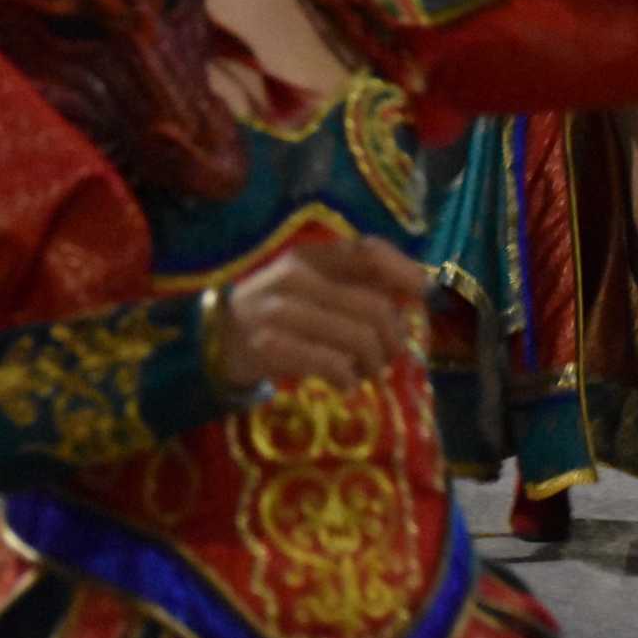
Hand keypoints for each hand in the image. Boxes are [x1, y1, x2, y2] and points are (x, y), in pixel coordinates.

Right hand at [222, 237, 428, 388]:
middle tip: (389, 357)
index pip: (367, 252)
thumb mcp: (308, 282)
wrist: (216, 338)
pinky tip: (346, 385)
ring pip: (358, 339)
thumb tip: (413, 289)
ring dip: (373, 364)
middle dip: (392, 338)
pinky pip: (331, 364)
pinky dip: (347, 379)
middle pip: (373, 306)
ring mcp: (282, 312)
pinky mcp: (271, 347)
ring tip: (368, 373)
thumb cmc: (276, 310)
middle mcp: (297, 277)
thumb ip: (351, 280)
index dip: (402, 270)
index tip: (421, 293)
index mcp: (309, 255)